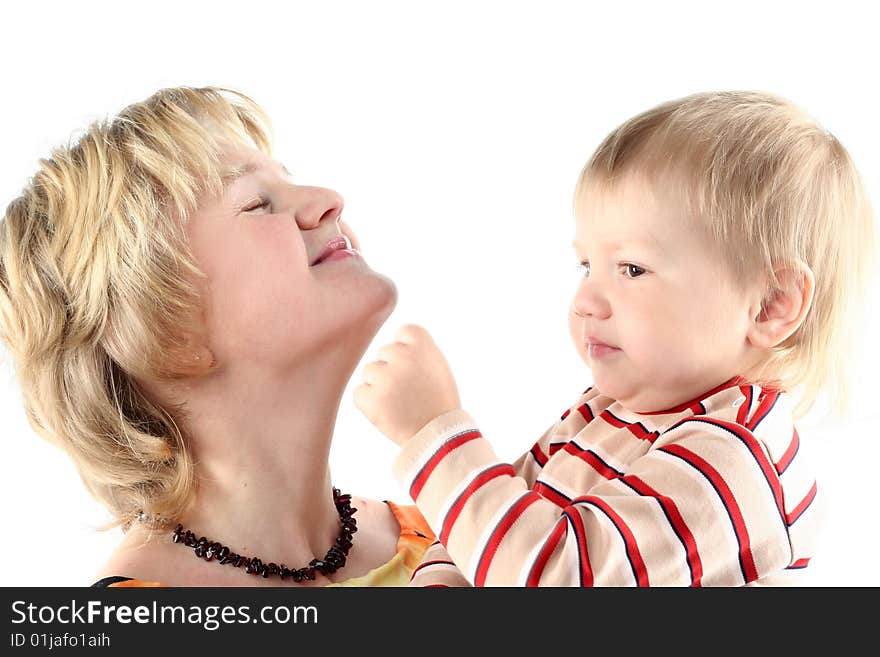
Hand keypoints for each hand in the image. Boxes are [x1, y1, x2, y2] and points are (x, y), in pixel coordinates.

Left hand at [354, 324, 460, 445]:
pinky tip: (388, 412)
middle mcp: (403, 356)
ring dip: (379, 386)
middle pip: (384, 353)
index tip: (417, 370)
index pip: (403, 333)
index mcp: (423, 344)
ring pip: (369, 372)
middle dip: (392, 370)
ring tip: (400, 403)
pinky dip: (369, 403)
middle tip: (409, 391)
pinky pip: (359, 393)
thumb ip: (416, 349)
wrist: (439, 437)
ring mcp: (385, 377)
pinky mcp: (370, 398)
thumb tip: (390, 343)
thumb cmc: (438, 402)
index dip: (407, 352)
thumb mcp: (437, 366)